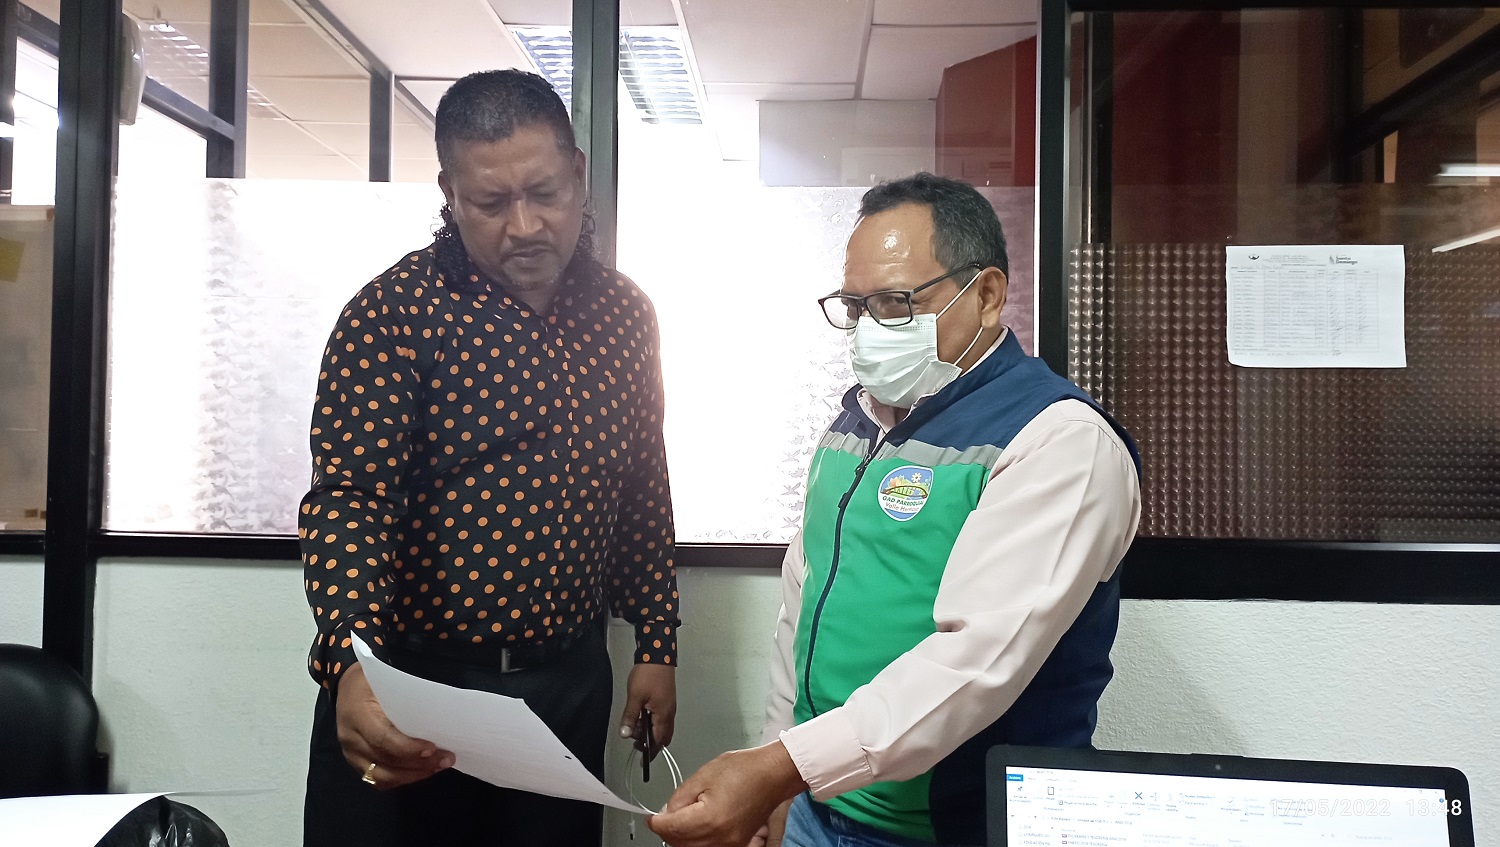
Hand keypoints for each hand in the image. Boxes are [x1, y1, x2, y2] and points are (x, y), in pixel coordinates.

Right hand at [334, 661, 453, 789]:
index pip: (382, 739)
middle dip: (419, 764)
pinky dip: (401, 778)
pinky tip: (420, 771)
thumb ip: (405, 701)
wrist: (346, 685)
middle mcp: (351, 739)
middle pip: (385, 761)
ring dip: (413, 775)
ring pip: (382, 776)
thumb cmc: (370, 681)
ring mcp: (351, 754)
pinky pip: (378, 779)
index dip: (408, 748)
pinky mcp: (356, 762)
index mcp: (357, 715)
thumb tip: (437, 716)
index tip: (433, 748)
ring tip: (437, 766)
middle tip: (446, 759)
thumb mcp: (385, 681)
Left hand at [620, 663, 675, 755]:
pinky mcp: (666, 701)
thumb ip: (630, 717)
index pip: (658, 741)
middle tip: (634, 740)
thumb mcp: (635, 697)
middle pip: (663, 736)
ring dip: (649, 731)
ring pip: (662, 727)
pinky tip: (641, 716)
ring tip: (634, 724)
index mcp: (664, 715)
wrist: (657, 656)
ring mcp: (669, 707)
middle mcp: (670, 714)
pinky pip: (661, 719)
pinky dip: (652, 723)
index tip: (643, 761)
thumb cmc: (647, 675)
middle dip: (650, 742)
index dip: (651, 752)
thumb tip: (625, 734)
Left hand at [648, 742, 806, 846]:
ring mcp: (731, 845)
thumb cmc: (745, 769)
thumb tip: (666, 813)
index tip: (652, 817)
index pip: (670, 829)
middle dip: (668, 830)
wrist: (773, 774)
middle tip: (665, 814)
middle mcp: (721, 838)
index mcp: (710, 819)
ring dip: (681, 837)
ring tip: (684, 817)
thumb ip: (680, 798)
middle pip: (679, 844)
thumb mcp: (703, 776)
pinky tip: (698, 825)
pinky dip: (698, 841)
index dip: (656, 822)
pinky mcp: (737, 845)